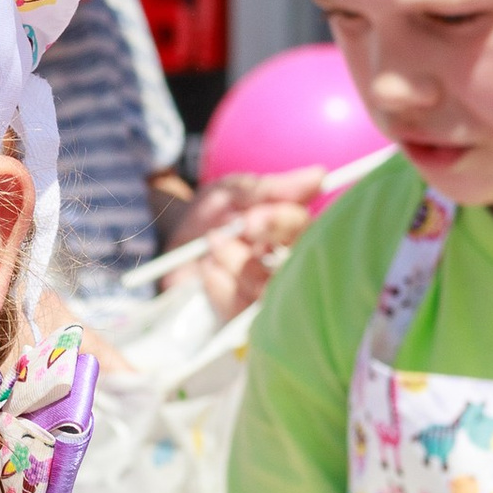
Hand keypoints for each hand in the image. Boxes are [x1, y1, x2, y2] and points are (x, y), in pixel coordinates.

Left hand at [152, 169, 321, 320]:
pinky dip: (219, 285)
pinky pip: (239, 312)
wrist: (174, 237)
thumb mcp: (236, 191)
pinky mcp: (243, 316)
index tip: (249, 219)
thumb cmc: (214, 211)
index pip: (305, 231)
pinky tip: (208, 270)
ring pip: (265, 293)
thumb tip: (318, 176)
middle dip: (251, 255)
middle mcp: (289, 266)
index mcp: (294, 232)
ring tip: (211, 245)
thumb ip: (273, 189)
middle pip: (294, 270)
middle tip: (221, 237)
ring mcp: (267, 295)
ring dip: (232, 265)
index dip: (280, 225)